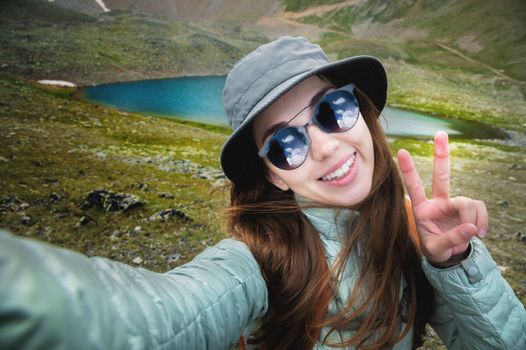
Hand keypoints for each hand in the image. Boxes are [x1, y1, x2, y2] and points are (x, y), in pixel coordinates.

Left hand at [397, 131, 487, 263]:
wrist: (450, 256)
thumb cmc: (436, 250)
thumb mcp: (437, 249)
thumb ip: (451, 239)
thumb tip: (471, 228)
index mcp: (422, 209)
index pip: (413, 187)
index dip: (409, 170)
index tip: (400, 152)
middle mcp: (438, 202)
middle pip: (441, 175)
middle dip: (441, 154)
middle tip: (440, 133)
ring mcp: (454, 204)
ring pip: (468, 202)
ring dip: (473, 218)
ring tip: (474, 234)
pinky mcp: (468, 209)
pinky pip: (479, 208)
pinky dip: (482, 221)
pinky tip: (479, 233)